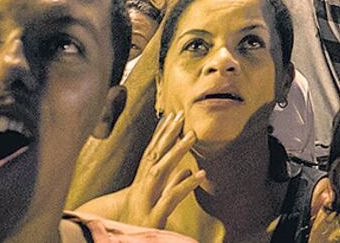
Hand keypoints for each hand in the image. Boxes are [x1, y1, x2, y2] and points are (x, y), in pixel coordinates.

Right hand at [122, 111, 204, 228]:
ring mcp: (145, 202)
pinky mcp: (153, 217)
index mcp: (140, 186)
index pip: (150, 154)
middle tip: (180, 114)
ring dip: (175, 152)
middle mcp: (140, 190)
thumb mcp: (155, 203)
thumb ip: (170, 185)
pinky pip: (171, 197)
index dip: (159, 134)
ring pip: (159, 170)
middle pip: (153, 156)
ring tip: (192, 136)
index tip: (170, 117)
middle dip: (166, 134)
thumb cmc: (138, 225)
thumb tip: (188, 168)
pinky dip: (186, 184)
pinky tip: (201, 174)